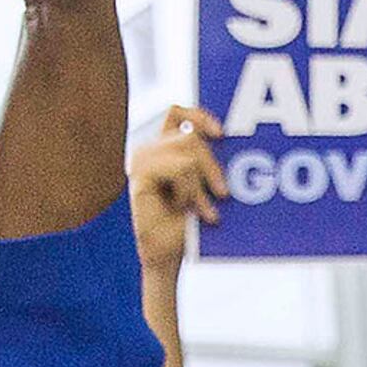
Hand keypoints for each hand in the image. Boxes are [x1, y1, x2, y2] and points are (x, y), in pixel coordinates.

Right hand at [127, 104, 223, 272]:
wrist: (169, 254)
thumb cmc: (190, 222)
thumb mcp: (206, 185)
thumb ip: (208, 159)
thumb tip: (226, 137)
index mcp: (163, 147)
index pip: (177, 112)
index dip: (199, 115)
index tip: (221, 134)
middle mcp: (150, 149)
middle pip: (190, 134)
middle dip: (213, 165)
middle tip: (222, 194)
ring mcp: (142, 161)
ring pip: (189, 150)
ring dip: (201, 182)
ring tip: (201, 207)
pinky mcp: (140, 175)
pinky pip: (181, 168)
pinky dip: (190, 190)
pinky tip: (184, 208)